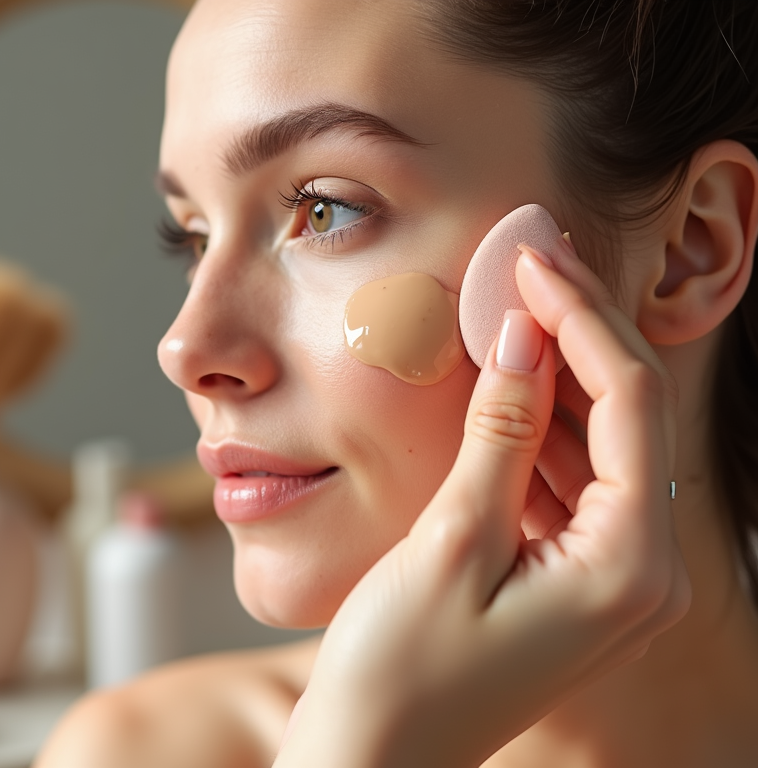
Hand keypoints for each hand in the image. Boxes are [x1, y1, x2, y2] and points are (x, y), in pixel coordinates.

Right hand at [273, 243, 690, 767]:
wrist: (372, 759)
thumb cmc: (401, 674)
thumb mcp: (451, 542)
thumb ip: (502, 434)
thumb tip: (525, 335)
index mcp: (629, 569)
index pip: (632, 404)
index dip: (582, 319)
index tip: (533, 261)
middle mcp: (640, 574)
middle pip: (628, 420)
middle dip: (578, 335)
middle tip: (528, 262)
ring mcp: (607, 579)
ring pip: (600, 446)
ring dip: (556, 376)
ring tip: (510, 308)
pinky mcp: (568, 577)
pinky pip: (570, 482)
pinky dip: (537, 429)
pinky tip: (502, 386)